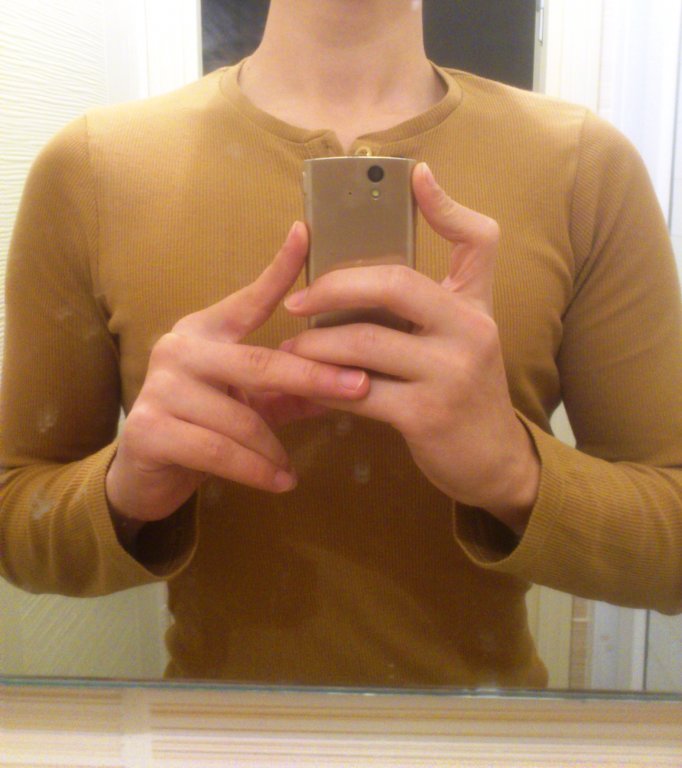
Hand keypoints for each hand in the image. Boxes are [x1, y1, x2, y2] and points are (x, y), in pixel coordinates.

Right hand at [106, 222, 369, 524]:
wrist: (145, 472)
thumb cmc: (202, 427)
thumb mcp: (249, 403)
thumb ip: (290, 390)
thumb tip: (352, 382)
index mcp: (205, 332)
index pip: (249, 299)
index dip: (278, 268)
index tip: (305, 233)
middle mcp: (179, 348)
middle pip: (259, 363)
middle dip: (314, 377)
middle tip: (359, 388)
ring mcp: (160, 386)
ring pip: (241, 418)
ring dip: (275, 448)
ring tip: (291, 470)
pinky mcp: (149, 429)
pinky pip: (219, 451)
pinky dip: (256, 470)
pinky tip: (279, 482)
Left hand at [282, 164, 538, 533]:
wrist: (494, 460)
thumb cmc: (465, 392)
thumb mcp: (464, 340)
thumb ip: (431, 306)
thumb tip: (373, 276)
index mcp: (475, 306)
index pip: (478, 240)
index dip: (447, 205)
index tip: (417, 175)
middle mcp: (471, 331)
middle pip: (396, 284)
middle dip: (335, 285)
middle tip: (296, 301)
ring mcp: (451, 373)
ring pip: (365, 341)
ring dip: (316, 346)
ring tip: (290, 350)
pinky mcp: (427, 415)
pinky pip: (359, 391)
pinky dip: (324, 389)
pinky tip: (308, 389)